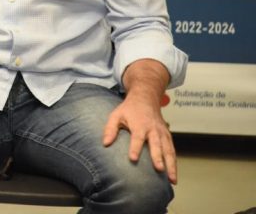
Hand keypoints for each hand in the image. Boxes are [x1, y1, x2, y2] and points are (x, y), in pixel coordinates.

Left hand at [103, 60, 176, 183]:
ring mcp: (162, 133)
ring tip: (172, 180)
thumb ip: (110, 129)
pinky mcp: (167, 137)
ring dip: (171, 165)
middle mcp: (153, 129)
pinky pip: (172, 151)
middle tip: (159, 169)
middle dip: (158, 157)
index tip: (133, 159)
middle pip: (156, 144)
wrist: (146, 99)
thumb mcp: (116, 115)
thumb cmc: (129, 110)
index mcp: (139, 124)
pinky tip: (173, 176)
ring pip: (168, 150)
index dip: (135, 148)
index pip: (137, 137)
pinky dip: (174, 163)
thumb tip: (105, 143)